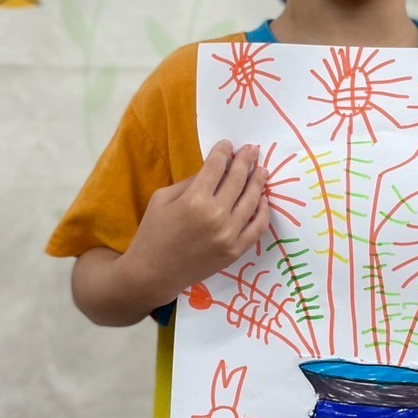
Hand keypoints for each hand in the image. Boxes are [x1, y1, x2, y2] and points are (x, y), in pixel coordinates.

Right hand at [120, 139, 269, 303]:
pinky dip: (263, 211)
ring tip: (261, 169)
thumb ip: (190, 182)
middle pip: (237, 180)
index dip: (224, 152)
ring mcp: (228, 235)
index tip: (228, 145)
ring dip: (258, 181)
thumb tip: (214, 170)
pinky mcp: (235, 251)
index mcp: (194, 200)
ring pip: (252, 201)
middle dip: (245, 161)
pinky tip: (263, 199)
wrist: (153, 273)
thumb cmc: (153, 232)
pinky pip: (257, 227)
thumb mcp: (162, 198)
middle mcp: (215, 216)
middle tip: (252, 149)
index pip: (216, 167)